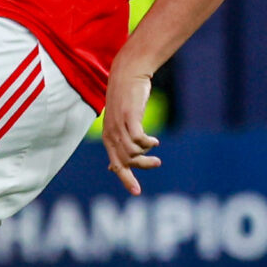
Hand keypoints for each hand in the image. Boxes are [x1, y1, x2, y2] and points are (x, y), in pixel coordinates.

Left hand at [100, 68, 162, 196]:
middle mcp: (111, 133)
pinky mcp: (129, 117)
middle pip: (126, 162)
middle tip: (157, 163)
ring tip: (155, 146)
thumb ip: (118, 143)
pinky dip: (148, 143)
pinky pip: (139, 139)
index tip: (137, 192)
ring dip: (147, 153)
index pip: (116, 165)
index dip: (126, 179)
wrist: (127, 73)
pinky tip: (154, 140)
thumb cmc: (126, 99)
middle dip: (142, 166)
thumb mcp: (119, 123)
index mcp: (109, 137)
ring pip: (133, 152)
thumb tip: (113, 168)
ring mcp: (119, 125)